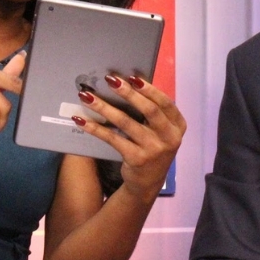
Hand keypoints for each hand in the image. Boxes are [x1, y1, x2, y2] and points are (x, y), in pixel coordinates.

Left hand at [71, 74, 185, 201]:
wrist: (148, 182)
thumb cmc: (152, 148)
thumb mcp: (161, 131)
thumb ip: (153, 113)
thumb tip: (128, 84)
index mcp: (178, 126)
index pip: (165, 103)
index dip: (149, 89)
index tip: (132, 77)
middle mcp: (170, 137)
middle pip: (148, 110)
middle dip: (128, 93)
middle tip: (110, 80)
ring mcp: (154, 149)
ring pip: (126, 122)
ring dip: (105, 107)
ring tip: (88, 97)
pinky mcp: (136, 159)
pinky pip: (113, 139)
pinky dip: (96, 128)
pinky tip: (82, 120)